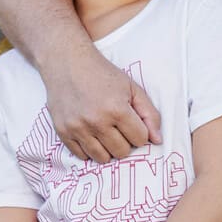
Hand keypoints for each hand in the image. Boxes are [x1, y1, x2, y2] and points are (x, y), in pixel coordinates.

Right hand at [44, 42, 160, 162]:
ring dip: (108, 149)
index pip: (140, 139)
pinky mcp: (63, 131)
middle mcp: (97, 121)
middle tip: (119, 128)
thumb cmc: (103, 74)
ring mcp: (78, 128)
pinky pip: (81, 156)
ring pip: (102, 158)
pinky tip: (92, 136)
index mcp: (117, 109)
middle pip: (122, 152)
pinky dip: (89, 150)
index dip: (140, 133)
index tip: (133, 124)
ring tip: (106, 133)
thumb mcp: (132, 88)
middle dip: (125, 142)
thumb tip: (158, 140)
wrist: (68, 63)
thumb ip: (149, 114)